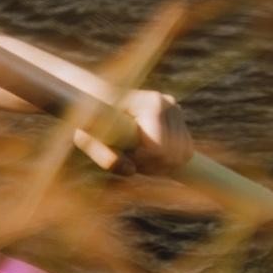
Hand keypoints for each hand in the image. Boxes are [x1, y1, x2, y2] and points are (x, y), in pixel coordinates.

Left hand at [76, 85, 192, 174]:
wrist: (98, 102)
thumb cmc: (90, 120)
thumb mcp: (87, 138)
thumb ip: (103, 155)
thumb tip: (129, 170)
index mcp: (151, 103)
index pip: (159, 148)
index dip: (142, 160)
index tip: (124, 153)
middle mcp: (169, 104)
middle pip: (172, 154)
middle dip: (150, 164)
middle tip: (128, 156)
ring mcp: (177, 111)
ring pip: (181, 156)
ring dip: (158, 164)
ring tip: (136, 154)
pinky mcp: (180, 121)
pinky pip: (185, 154)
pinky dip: (168, 162)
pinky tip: (148, 154)